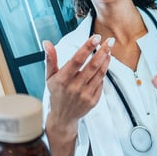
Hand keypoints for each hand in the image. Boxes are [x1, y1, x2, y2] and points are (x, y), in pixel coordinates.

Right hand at [43, 34, 113, 155]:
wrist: (62, 118)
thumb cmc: (56, 94)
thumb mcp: (49, 77)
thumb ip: (50, 59)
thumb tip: (47, 43)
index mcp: (62, 80)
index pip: (77, 60)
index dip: (87, 48)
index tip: (96, 37)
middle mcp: (74, 88)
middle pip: (93, 66)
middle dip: (103, 51)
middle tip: (109, 40)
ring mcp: (85, 95)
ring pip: (100, 73)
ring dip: (106, 60)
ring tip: (109, 49)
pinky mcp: (93, 100)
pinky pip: (101, 83)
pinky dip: (104, 72)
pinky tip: (105, 63)